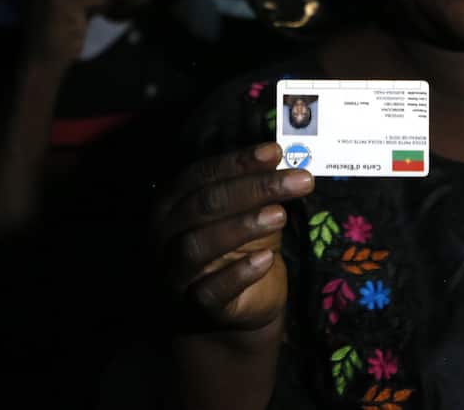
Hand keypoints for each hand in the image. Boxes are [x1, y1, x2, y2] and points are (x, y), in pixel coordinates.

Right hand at [151, 143, 313, 331]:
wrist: (236, 310)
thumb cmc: (238, 251)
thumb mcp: (248, 213)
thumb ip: (254, 187)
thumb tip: (276, 153)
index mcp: (171, 203)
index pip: (202, 174)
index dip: (239, 162)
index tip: (276, 152)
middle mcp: (163, 235)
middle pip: (204, 204)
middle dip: (255, 188)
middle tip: (300, 180)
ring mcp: (173, 272)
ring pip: (198, 245)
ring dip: (242, 227)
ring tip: (281, 216)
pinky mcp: (192, 307)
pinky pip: (210, 290)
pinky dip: (238, 274)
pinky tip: (267, 258)